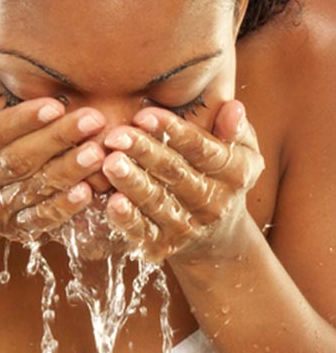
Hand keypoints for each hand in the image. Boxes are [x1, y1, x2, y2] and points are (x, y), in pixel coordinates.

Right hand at [0, 73, 106, 242]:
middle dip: (57, 140)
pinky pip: (38, 220)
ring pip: (32, 190)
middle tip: (93, 120)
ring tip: (97, 153)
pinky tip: (87, 192)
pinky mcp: (12, 228)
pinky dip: (62, 209)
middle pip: (17, 161)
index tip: (55, 105)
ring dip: (67, 172)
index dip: (21, 121)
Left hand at [101, 101, 263, 262]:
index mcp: (234, 173)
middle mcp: (213, 202)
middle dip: (143, 151)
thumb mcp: (242, 152)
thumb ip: (236, 130)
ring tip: (109, 162)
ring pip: (156, 201)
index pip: (201, 148)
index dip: (172, 131)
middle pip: (174, 172)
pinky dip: (127, 219)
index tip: (144, 115)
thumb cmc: (222, 175)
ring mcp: (188, 226)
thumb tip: (234, 108)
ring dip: (131, 182)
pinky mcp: (164, 244)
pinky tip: (112, 202)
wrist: (219, 237)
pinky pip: (143, 231)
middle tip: (116, 135)